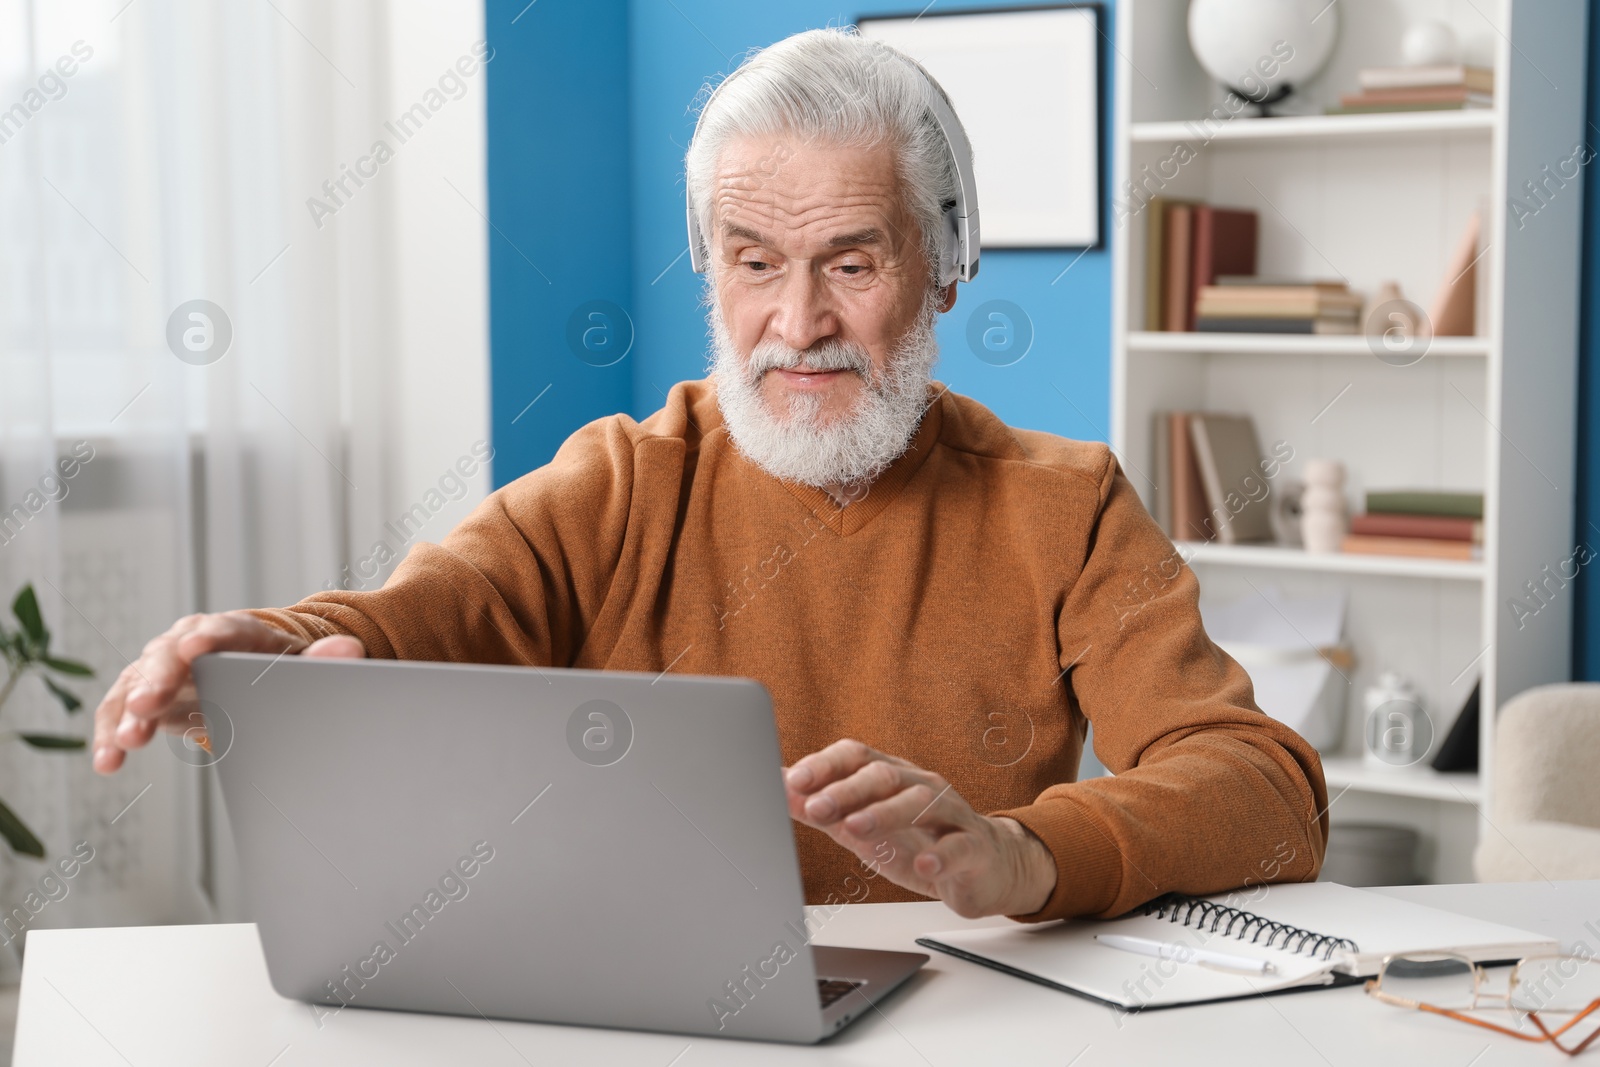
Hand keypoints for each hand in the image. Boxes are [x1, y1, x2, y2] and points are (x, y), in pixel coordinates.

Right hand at [91, 612, 364, 773]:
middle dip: (159, 679)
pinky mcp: (143, 695)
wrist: (249, 673)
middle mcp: (190, 642)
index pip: (223, 630)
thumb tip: (350, 649)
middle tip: (147, 705)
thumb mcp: (303, 664)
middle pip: (170, 655)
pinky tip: (108, 762)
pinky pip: (120, 712)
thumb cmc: (279, 668)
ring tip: (127, 741)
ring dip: (128, 713)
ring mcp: (162, 667)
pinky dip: (111, 735)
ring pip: (138, 684)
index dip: (210, 638)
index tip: (195, 647)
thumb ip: (325, 659)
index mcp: (235, 631)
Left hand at [784, 739, 1056, 918]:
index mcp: (890, 776)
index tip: (794, 780)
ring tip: (856, 830)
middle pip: (884, 776)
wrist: (982, 867)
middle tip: (816, 807)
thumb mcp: (860, 825)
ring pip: (921, 804)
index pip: (855, 756)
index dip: (824, 765)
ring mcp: (951, 813)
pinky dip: (940, 855)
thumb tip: (772, 787)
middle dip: (847, 791)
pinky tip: (924, 865)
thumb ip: (819, 807)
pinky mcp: (974, 846)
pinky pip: (959, 846)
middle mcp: (920, 785)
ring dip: (885, 815)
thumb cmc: (916, 841)